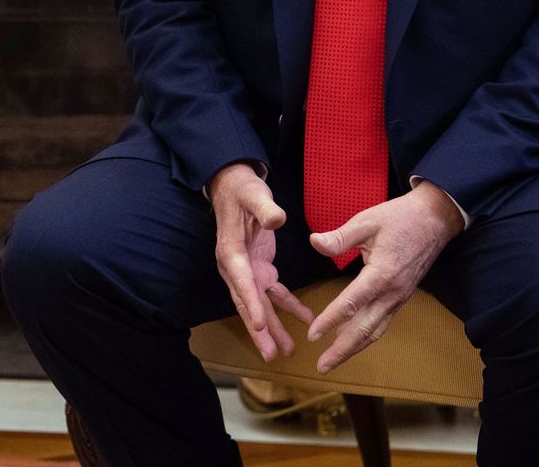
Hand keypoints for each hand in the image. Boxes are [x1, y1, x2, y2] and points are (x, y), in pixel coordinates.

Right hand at [209, 162, 314, 362]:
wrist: (234, 185)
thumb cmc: (242, 189)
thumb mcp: (254, 194)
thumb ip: (265, 208)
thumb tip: (277, 218)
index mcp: (232, 252)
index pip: (242, 281)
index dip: (251, 304)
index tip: (260, 325)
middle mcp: (236, 267)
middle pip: (247, 304)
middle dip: (259, 330)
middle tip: (270, 353)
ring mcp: (248, 270)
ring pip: (260, 305)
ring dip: (273, 328)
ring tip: (285, 352)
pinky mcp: (260, 267)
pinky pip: (275, 292)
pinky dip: (290, 306)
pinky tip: (306, 319)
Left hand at [305, 182, 464, 373]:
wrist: (435, 218)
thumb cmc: (400, 217)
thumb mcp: (367, 221)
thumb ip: (340, 237)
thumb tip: (314, 242)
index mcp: (382, 274)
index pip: (352, 303)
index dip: (330, 319)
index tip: (313, 336)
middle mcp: (393, 292)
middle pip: (365, 329)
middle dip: (343, 349)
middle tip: (322, 366)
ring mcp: (400, 297)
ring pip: (376, 330)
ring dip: (354, 347)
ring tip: (333, 360)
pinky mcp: (402, 296)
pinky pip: (383, 322)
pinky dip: (366, 335)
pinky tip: (350, 337)